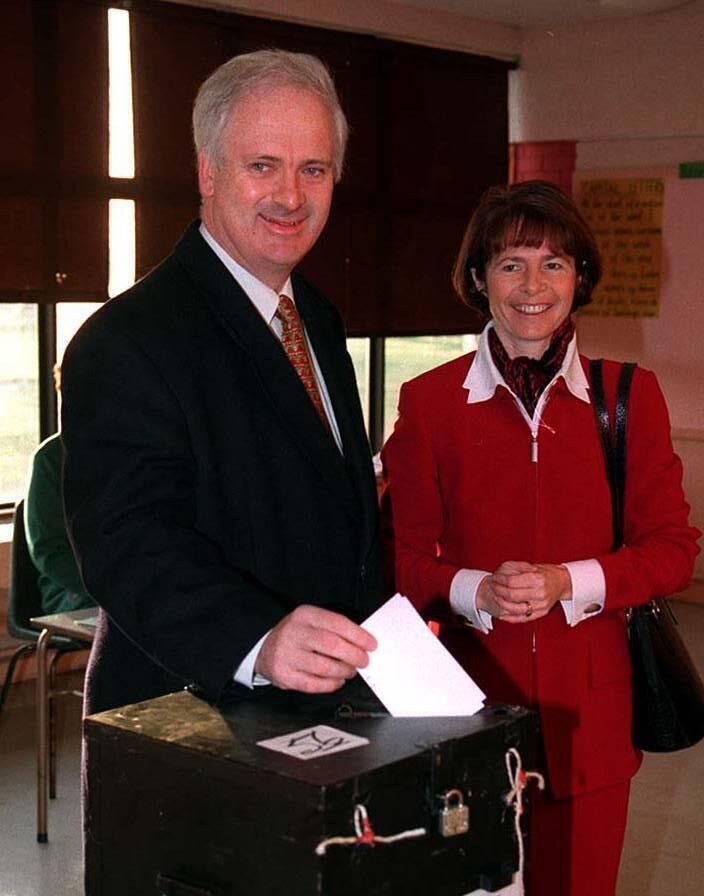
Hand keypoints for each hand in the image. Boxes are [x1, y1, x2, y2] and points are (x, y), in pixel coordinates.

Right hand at [254, 605, 376, 692]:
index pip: (336, 622)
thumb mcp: (312, 622)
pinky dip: (330, 685)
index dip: (357, 635)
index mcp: (304, 615)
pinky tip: (337, 681)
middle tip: (364, 661)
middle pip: (331, 645)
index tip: (371, 644)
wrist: (264, 649)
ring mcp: (287, 655)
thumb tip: (363, 643)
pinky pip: (313, 684)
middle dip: (353, 655)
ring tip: (350, 671)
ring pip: (323, 667)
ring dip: (343, 671)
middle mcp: (294, 633)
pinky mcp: (284, 675)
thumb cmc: (297, 635)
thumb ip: (334, 629)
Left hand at [477, 561, 571, 623]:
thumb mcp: (532, 566)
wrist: (562, 582)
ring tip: (496, 598)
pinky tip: (502, 615)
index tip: (494, 578)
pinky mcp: (542, 613)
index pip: (512, 582)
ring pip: (516, 609)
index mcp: (537, 579)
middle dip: (498, 591)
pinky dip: (511, 618)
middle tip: (492, 586)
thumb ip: (516, 569)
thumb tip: (500, 574)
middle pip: (512, 596)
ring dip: (502, 604)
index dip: (499, 580)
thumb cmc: (545, 573)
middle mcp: (541, 593)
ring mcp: (542, 605)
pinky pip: (524, 619)